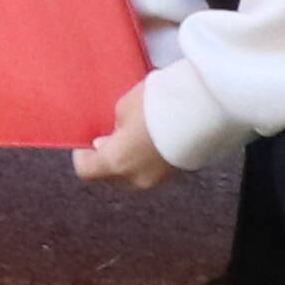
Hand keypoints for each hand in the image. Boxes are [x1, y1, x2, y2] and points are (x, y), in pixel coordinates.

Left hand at [70, 76, 178, 192]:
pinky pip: (151, 172)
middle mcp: (135, 178)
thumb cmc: (158, 105)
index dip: (82, 156)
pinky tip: (150, 140)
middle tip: (107, 139)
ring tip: (131, 138)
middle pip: (110, 178)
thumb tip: (112, 136)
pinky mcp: (176, 174)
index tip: (84, 143)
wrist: (203, 109)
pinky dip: (145, 160)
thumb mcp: (124, 107)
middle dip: (104, 161)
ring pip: (132, 176)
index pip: (86, 171)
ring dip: (126, 162)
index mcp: (116, 163)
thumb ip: (113, 126)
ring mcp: (158, 180)